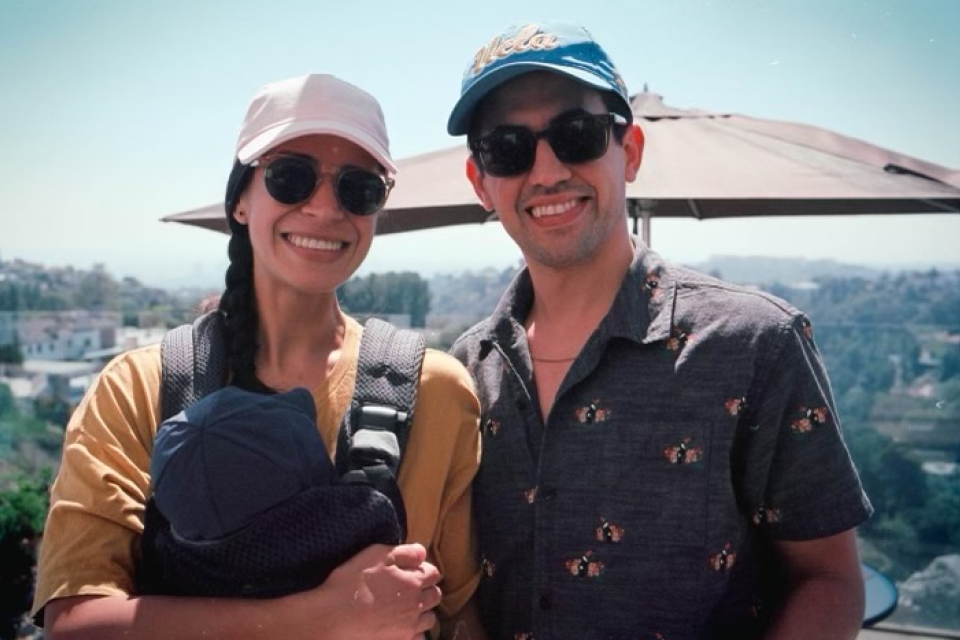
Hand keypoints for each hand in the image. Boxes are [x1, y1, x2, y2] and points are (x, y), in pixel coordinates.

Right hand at [310, 543, 441, 639]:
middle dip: (427, 589)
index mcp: (413, 582)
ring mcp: (409, 628)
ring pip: (429, 619)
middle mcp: (416, 606)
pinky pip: (418, 638)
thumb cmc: (351, 582)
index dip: (424, 570)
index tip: (412, 570)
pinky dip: (414, 632)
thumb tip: (422, 553)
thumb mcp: (376, 555)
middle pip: (435, 596)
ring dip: (423, 611)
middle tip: (410, 588)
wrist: (332, 618)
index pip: (433, 573)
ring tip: (407, 608)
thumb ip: (404, 552)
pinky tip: (401, 626)